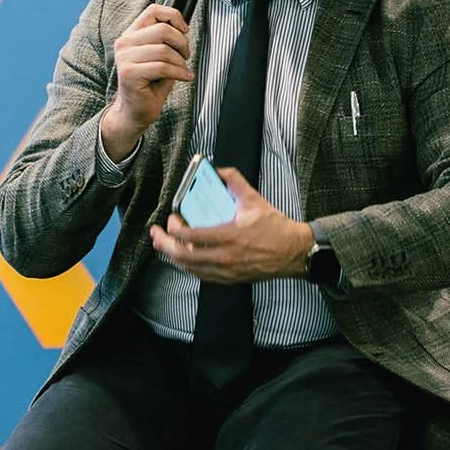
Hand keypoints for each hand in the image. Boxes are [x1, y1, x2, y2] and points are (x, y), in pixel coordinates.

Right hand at [99, 4, 192, 160]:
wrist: (134, 111)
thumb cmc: (149, 84)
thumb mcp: (158, 56)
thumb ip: (165, 39)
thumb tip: (183, 27)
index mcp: (130, 35)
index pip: (153, 11)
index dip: (174, 17)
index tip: (184, 30)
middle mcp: (124, 43)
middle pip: (163, 30)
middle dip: (182, 43)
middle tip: (186, 56)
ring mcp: (125, 58)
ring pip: (164, 50)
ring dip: (181, 62)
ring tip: (183, 70)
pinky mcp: (130, 73)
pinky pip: (163, 67)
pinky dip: (179, 72)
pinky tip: (183, 77)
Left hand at [148, 167, 312, 283]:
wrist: (294, 252)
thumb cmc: (276, 228)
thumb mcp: (254, 199)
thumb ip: (234, 181)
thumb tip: (217, 170)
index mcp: (229, 236)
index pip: (191, 236)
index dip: (175, 228)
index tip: (171, 219)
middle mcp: (225, 257)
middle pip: (184, 256)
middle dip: (164, 245)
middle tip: (156, 235)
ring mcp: (227, 271)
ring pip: (190, 268)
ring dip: (173, 257)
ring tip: (164, 246)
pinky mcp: (230, 279)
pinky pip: (202, 276)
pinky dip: (189, 267)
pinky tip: (183, 259)